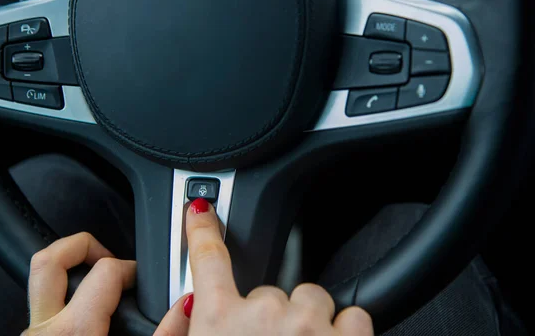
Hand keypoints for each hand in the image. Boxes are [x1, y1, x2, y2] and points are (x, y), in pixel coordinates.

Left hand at [23, 232, 189, 335]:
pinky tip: (85, 307)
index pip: (106, 270)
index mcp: (74, 329)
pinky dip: (66, 295)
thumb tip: (187, 306)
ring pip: (42, 280)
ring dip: (70, 268)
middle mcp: (45, 327)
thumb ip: (165, 332)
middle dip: (82, 245)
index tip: (141, 277)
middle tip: (107, 253)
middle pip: (51, 259)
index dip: (131, 268)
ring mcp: (34, 332)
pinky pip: (45, 304)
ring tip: (94, 275)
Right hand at [156, 198, 373, 335]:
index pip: (206, 258)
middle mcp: (263, 313)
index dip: (202, 228)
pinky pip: (354, 316)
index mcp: (219, 322)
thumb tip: (188, 310)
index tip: (202, 210)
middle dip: (274, 319)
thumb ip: (180, 335)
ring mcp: (307, 324)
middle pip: (271, 290)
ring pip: (313, 298)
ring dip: (311, 323)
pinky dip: (348, 334)